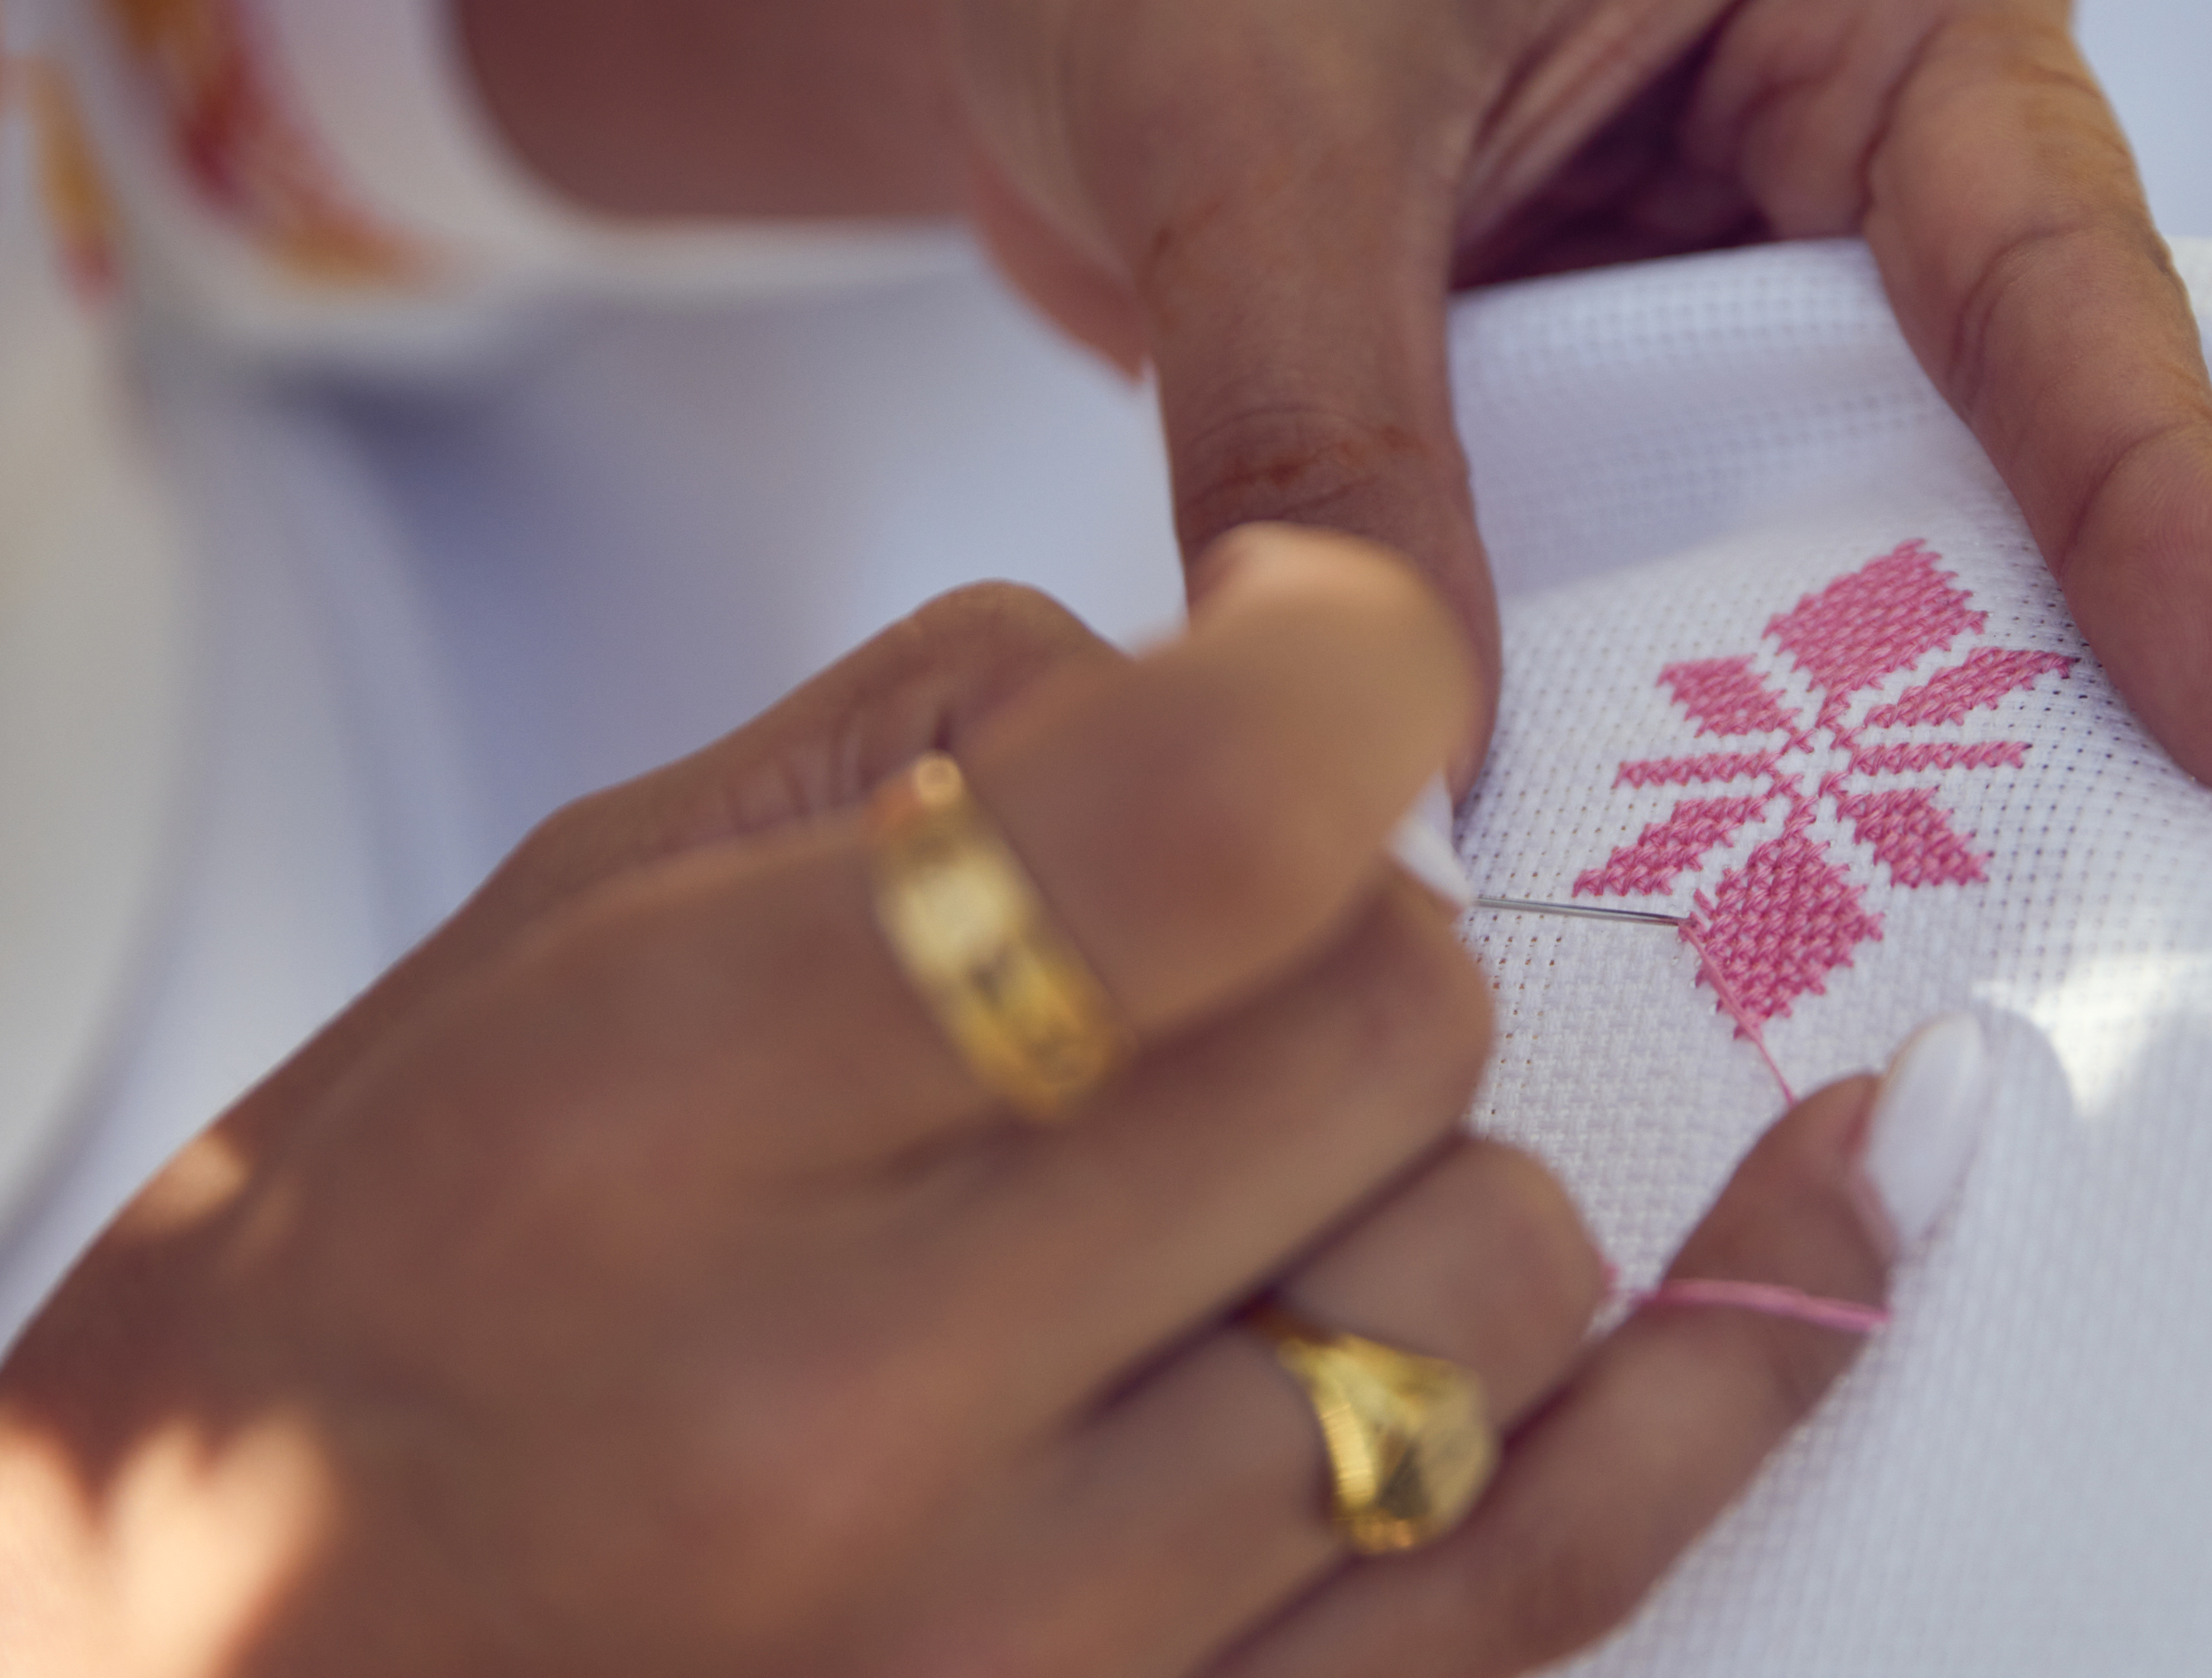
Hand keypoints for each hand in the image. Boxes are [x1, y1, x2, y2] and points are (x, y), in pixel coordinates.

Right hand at [0, 530, 1897, 1675]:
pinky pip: (1549, 1582)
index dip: (1344, 673)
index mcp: (659, 1126)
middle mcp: (845, 1419)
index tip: (1351, 656)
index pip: (1192, 824)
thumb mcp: (546, 946)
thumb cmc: (373, 1302)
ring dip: (1442, 1167)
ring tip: (1282, 1170)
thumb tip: (1253, 685)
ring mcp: (1024, 1657)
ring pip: (1495, 1289)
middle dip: (1356, 942)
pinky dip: (1717, 1376)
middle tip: (1225, 969)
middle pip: (1386, 1033)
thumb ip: (918, 762)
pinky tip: (1816, 1220)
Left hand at [459, 0, 2211, 839]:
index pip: (2053, 263)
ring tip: (1880, 950)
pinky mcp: (1562, 403)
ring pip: (1786, 542)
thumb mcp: (1261, 113)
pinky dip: (1612, 710)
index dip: (2166, 511)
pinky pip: (1625, 582)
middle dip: (2020, 672)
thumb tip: (1412, 737)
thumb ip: (1336, 416)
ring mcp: (1686, 294)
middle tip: (2151, 912)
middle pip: (1962, 442)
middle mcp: (1811, 147)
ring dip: (1790, 727)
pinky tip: (1620, 868)